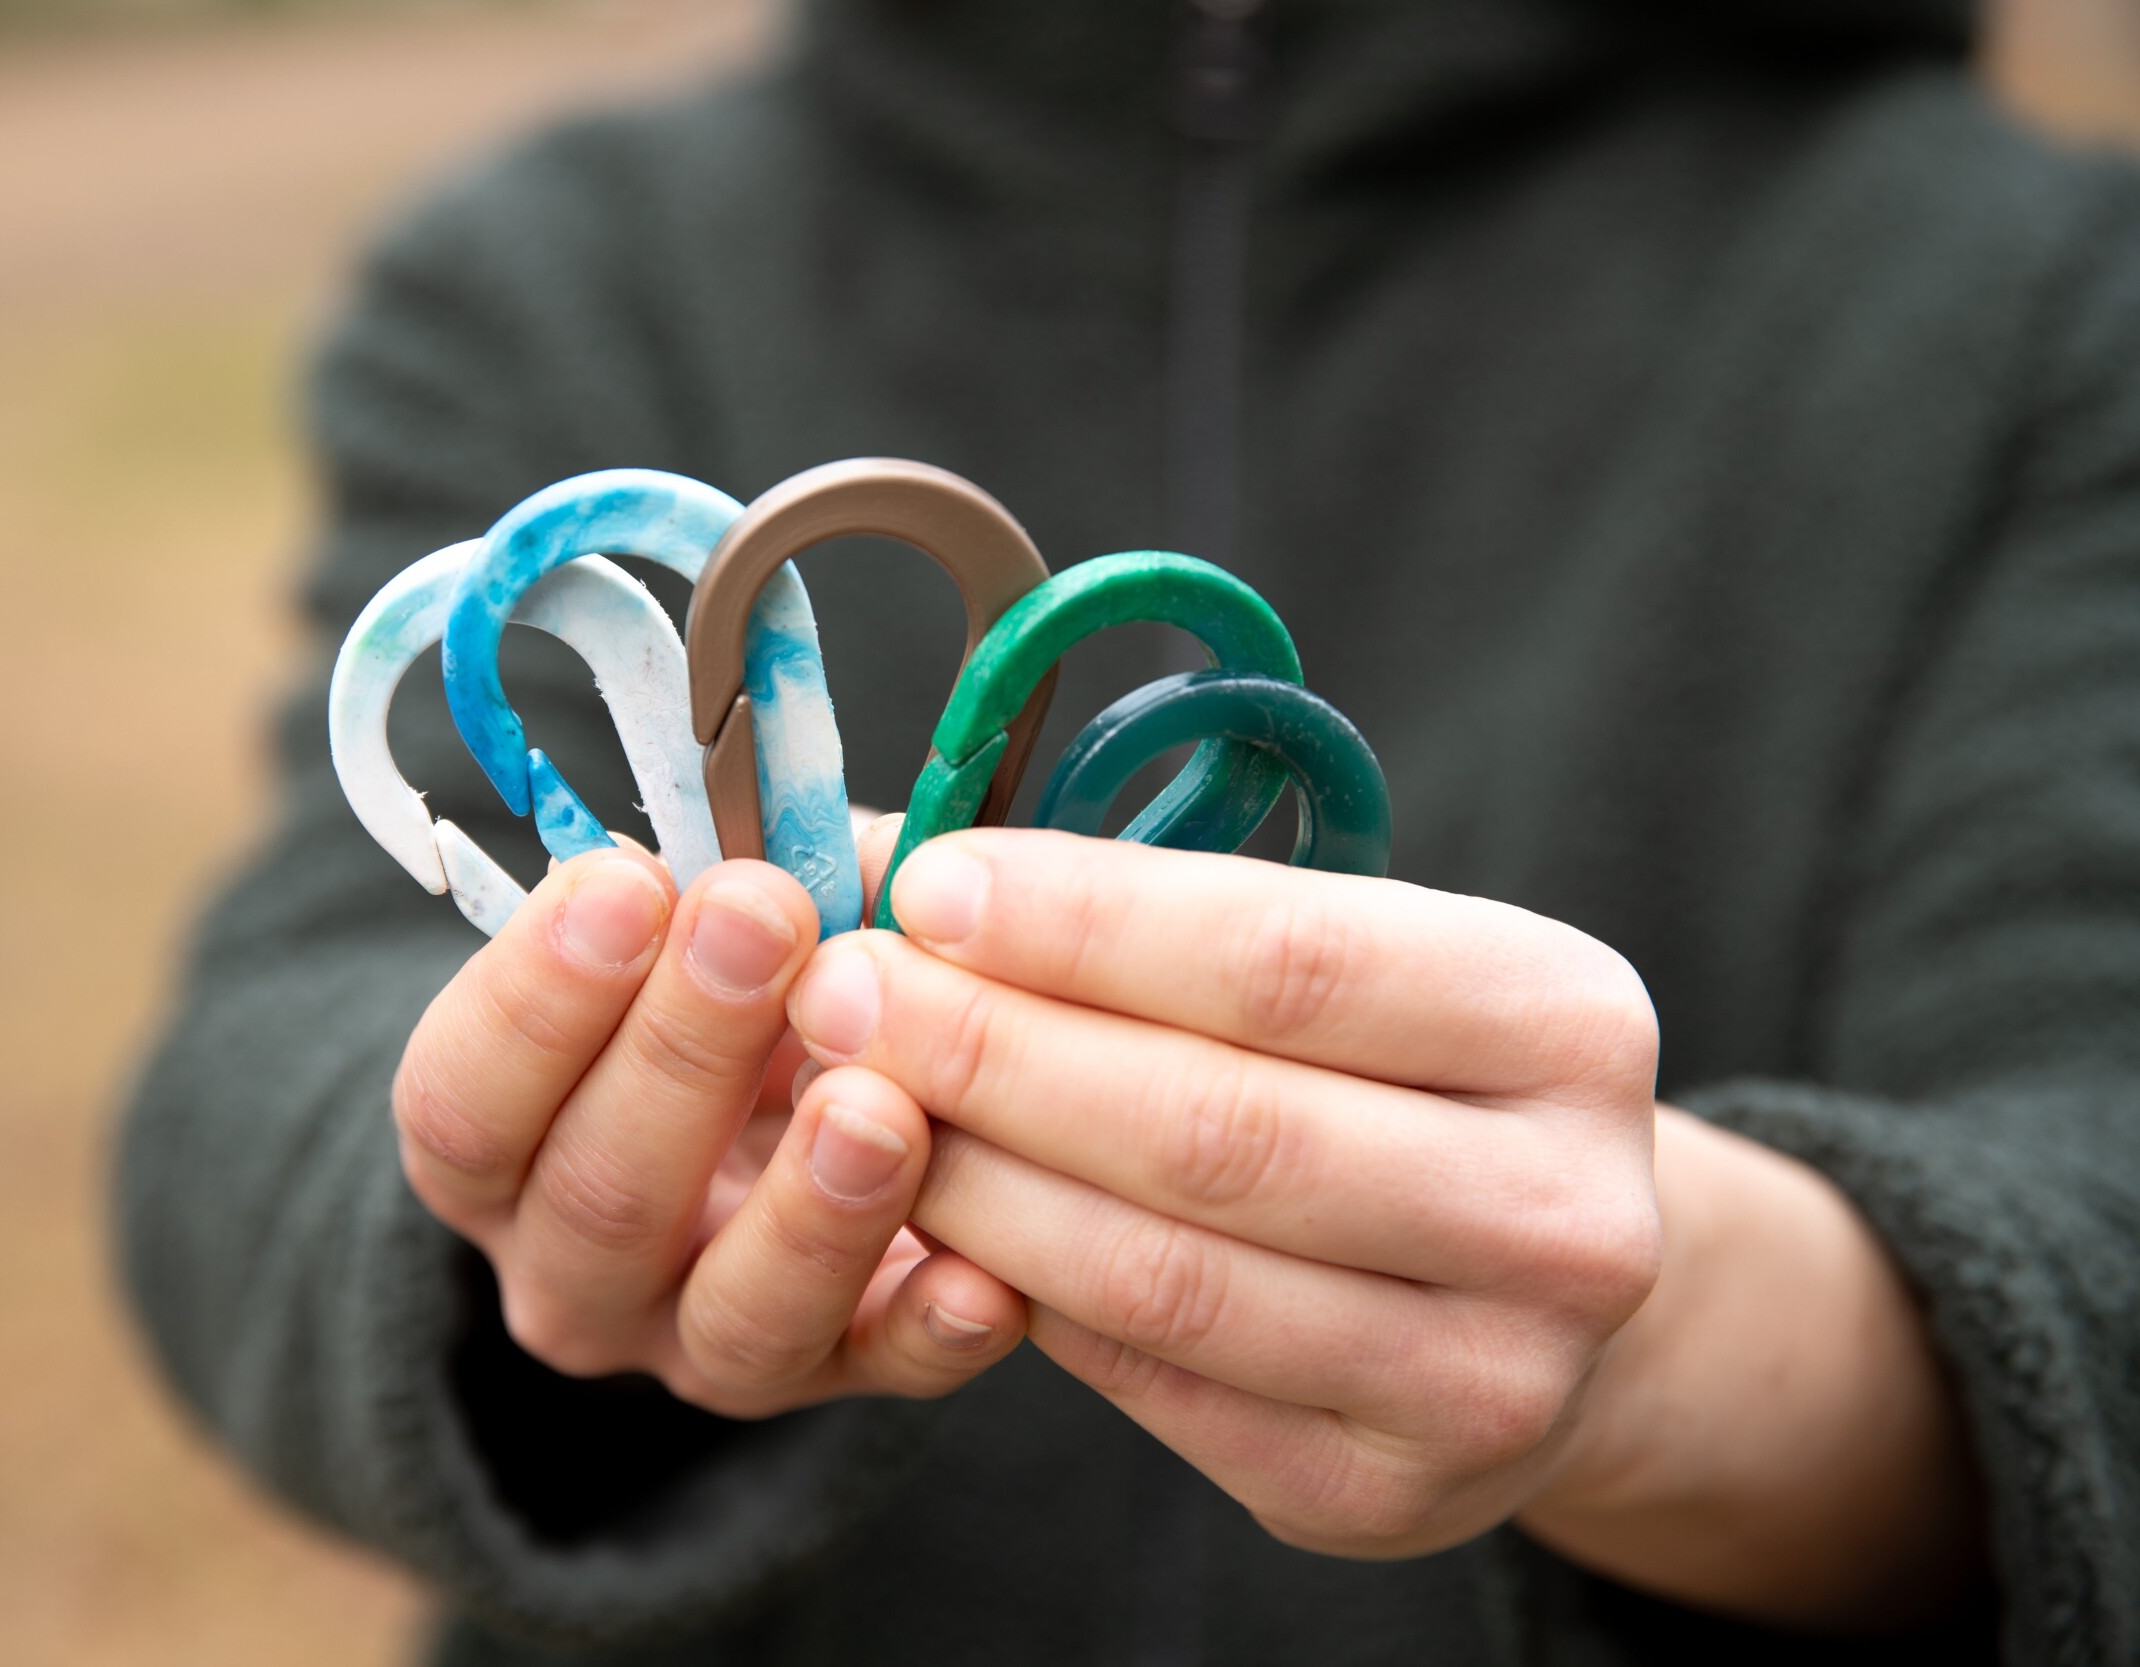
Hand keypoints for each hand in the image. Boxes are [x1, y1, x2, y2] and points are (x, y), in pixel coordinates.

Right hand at [392, 843, 1025, 1416]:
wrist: (789, 1119)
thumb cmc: (734, 985)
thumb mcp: (708, 919)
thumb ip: (728, 872)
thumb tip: (784, 827)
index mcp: (497, 1149)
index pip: (463, 1101)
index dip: (534, 997)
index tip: (625, 881)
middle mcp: (573, 1271)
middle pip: (597, 1198)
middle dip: (682, 1052)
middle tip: (764, 922)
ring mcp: (700, 1342)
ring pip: (733, 1318)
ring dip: (809, 1210)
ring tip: (874, 1105)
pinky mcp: (840, 1373)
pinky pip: (884, 1372)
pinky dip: (934, 1326)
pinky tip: (985, 1271)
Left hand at [787, 828, 1977, 1626]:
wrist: (1534, 1282)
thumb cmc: (1395, 1072)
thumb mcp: (1337, 954)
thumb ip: (1142, 910)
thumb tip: (887, 849)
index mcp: (1566, 1022)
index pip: (1288, 958)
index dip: (1085, 923)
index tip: (927, 885)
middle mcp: (1563, 1213)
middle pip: (1217, 1129)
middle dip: (995, 1052)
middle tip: (845, 994)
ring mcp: (1489, 1379)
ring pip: (1168, 1277)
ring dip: (978, 1182)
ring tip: (861, 1104)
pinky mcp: (1385, 1496)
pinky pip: (1153, 1384)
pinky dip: (1023, 1293)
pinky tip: (942, 1219)